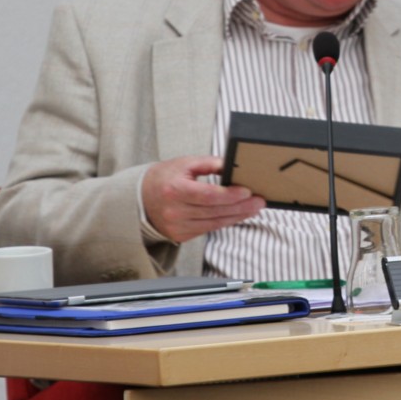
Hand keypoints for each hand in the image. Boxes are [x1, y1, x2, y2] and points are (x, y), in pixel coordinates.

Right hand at [141, 155, 265, 242]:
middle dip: (241, 207)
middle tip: (259, 201)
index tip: (247, 191)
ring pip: (214, 223)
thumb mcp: (185, 163)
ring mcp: (177, 226)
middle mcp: (174, 211)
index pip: (207, 196)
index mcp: (174, 190)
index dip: (229, 195)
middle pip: (214, 211)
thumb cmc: (165, 177)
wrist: (141, 198)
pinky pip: (208, 229)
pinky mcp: (180, 236)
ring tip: (254, 208)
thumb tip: (232, 165)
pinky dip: (225, 222)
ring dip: (237, 216)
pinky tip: (238, 215)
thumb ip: (209, 163)